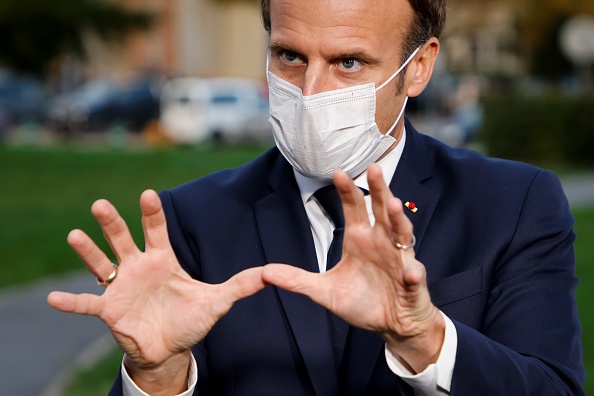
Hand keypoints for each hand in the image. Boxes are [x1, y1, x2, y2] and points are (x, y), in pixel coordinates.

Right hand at [48, 190, 265, 393]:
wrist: (170, 346)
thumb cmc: (190, 319)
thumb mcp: (217, 302)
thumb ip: (239, 286)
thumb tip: (269, 273)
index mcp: (163, 260)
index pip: (156, 230)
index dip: (151, 213)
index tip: (148, 194)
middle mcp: (138, 267)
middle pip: (123, 239)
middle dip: (113, 222)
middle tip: (101, 204)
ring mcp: (121, 287)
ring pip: (101, 264)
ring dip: (88, 251)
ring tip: (75, 235)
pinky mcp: (109, 309)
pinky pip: (88, 303)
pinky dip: (72, 301)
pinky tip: (53, 298)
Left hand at [262, 164, 443, 372]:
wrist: (391, 325)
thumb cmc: (363, 301)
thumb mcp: (324, 291)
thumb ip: (297, 279)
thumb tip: (265, 272)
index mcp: (360, 240)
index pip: (354, 209)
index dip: (347, 191)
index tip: (337, 172)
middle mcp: (382, 243)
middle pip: (381, 211)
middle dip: (379, 190)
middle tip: (373, 168)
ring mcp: (400, 261)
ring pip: (402, 235)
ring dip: (399, 220)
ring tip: (394, 206)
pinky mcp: (413, 283)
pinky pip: (415, 276)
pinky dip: (414, 273)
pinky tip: (412, 271)